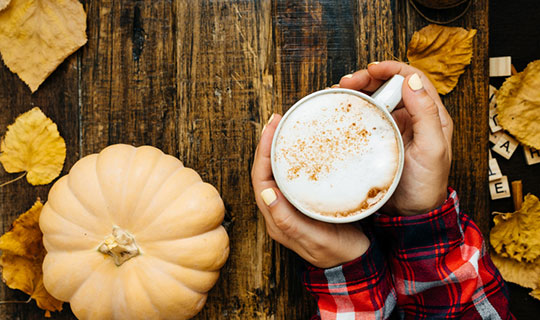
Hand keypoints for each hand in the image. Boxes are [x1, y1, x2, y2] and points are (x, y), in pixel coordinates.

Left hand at [251, 115, 369, 268]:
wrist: (354, 261)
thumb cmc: (335, 252)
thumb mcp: (313, 238)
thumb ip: (288, 220)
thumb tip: (267, 194)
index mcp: (276, 217)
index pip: (261, 178)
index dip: (263, 152)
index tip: (271, 127)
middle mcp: (279, 209)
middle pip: (266, 171)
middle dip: (268, 144)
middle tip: (277, 120)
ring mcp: (291, 205)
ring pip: (278, 171)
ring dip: (279, 149)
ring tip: (286, 127)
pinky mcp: (304, 202)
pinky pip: (292, 175)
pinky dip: (294, 158)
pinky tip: (302, 147)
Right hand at [339, 61, 452, 215]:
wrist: (410, 215)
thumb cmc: (426, 185)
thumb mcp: (433, 149)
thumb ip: (426, 114)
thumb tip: (412, 81)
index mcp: (430, 115)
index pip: (412, 78)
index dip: (391, 68)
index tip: (371, 70)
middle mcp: (412, 117)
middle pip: (390, 85)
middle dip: (368, 77)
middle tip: (348, 82)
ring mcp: (394, 128)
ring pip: (376, 98)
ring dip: (358, 90)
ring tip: (340, 91)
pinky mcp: (378, 140)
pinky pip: (365, 117)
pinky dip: (353, 109)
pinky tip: (341, 109)